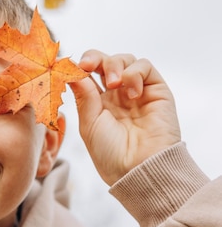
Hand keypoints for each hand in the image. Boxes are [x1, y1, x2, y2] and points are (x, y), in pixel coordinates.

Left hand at [68, 50, 180, 184]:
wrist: (138, 168)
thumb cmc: (110, 153)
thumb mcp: (89, 123)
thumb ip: (83, 95)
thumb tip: (69, 70)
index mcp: (97, 103)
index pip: (87, 74)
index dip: (79, 66)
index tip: (69, 67)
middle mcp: (117, 95)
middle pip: (105, 62)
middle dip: (94, 58)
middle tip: (88, 65)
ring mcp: (136, 91)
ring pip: (125, 60)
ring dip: (115, 65)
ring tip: (114, 84)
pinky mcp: (156, 90)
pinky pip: (145, 67)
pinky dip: (135, 72)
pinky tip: (131, 92)